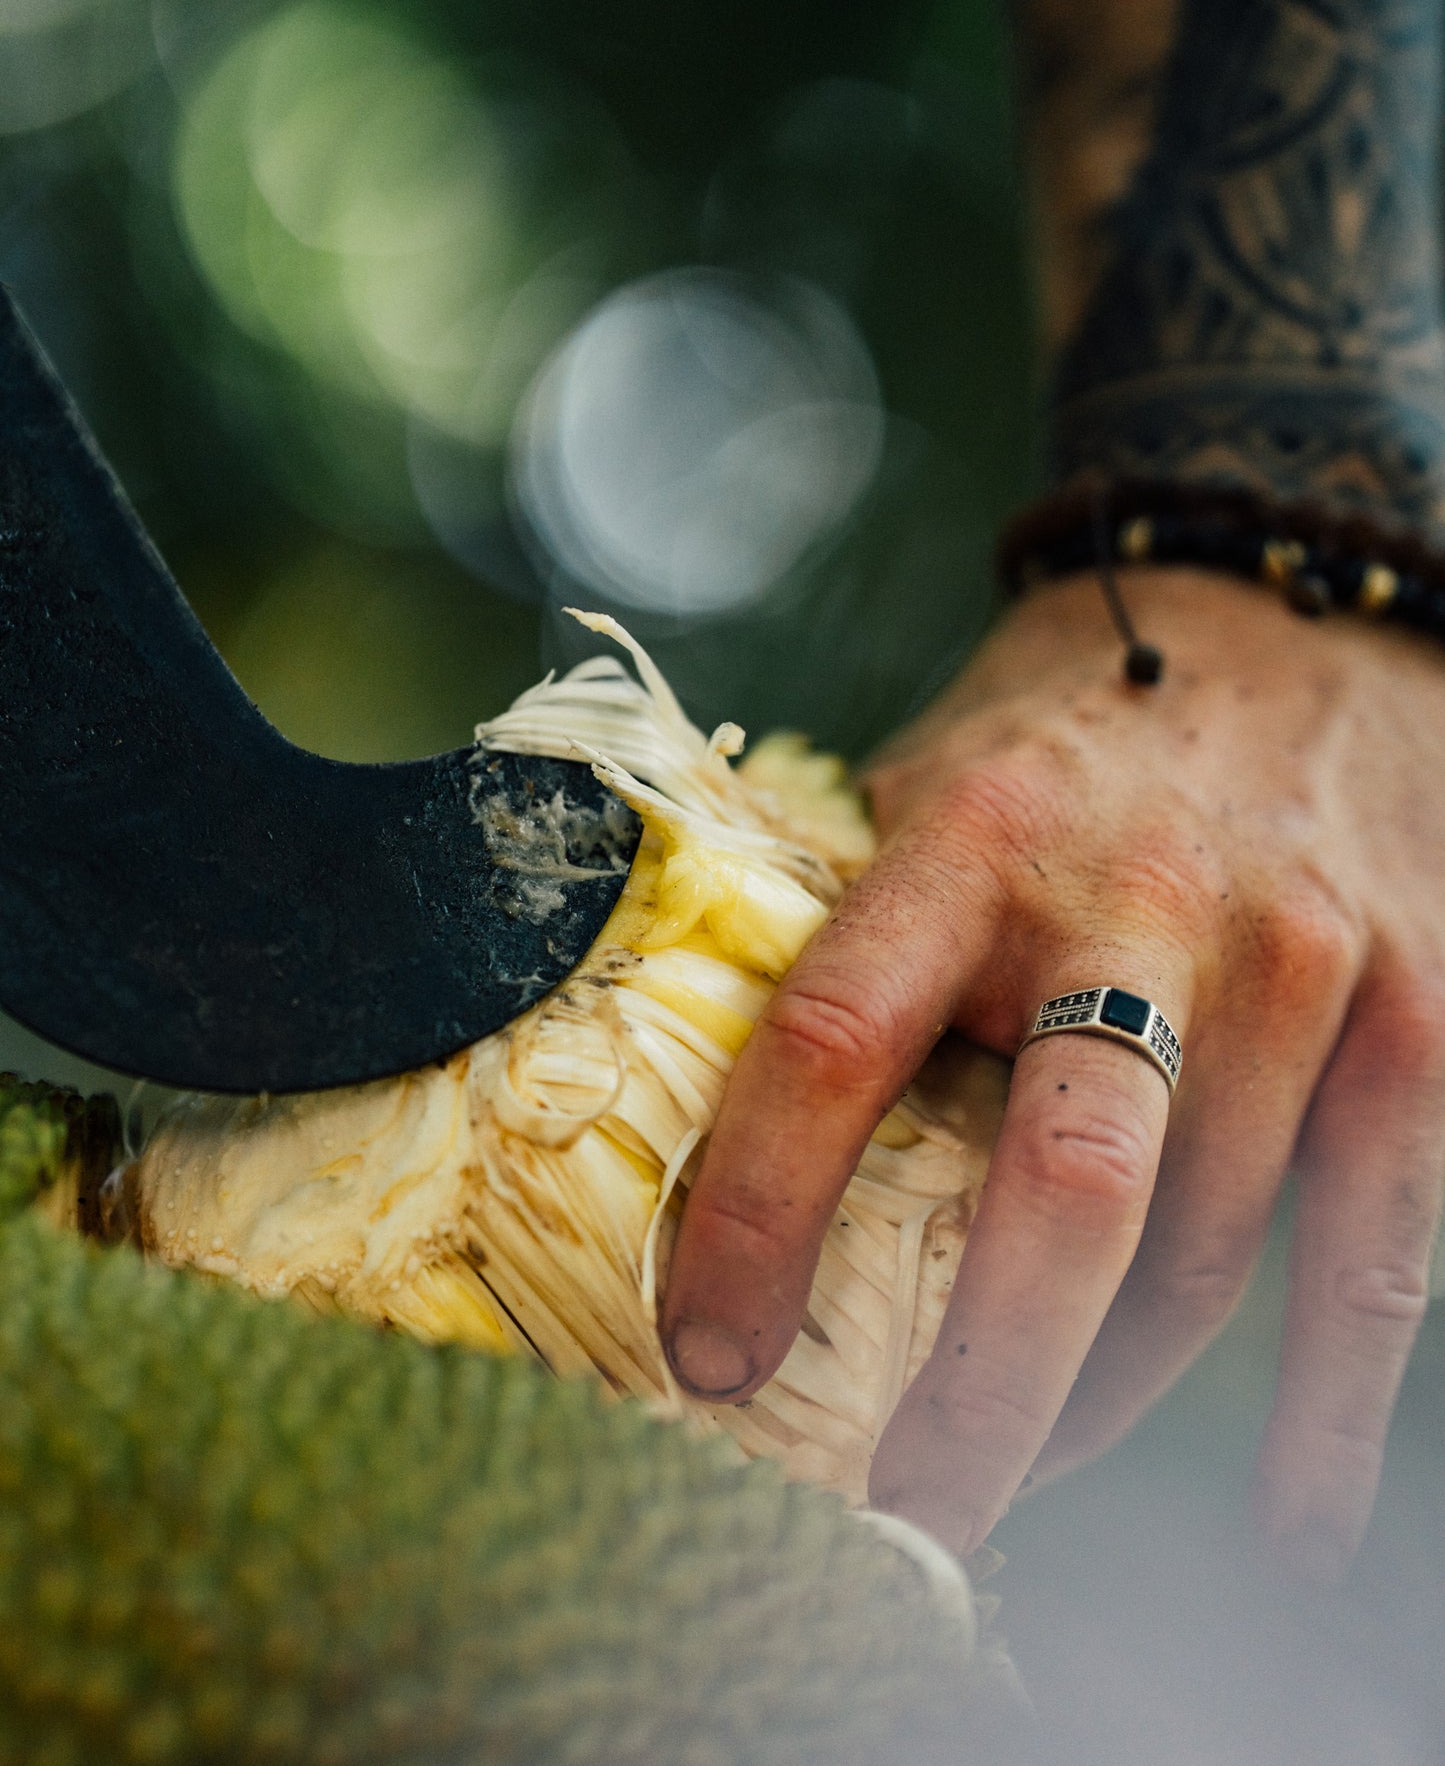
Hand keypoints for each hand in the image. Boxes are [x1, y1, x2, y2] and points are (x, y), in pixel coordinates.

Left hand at [660, 567, 1444, 1580]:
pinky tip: (1288, 1521)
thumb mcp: (925, 786)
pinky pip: (1376, 1250)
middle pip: (1061, 1194)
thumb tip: (723, 1120)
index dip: (757, 1216)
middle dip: (974, 1389)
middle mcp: (1143, 904)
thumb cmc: (1066, 736)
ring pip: (1201, 1251)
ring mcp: (1299, 963)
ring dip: (1096, 1394)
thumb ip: (844, 932)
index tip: (711, 1351)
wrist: (1284, 617)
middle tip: (895, 1508)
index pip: (837, 1042)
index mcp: (972, 841)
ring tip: (1011, 1460)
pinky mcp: (1417, 1015)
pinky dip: (1327, 1406)